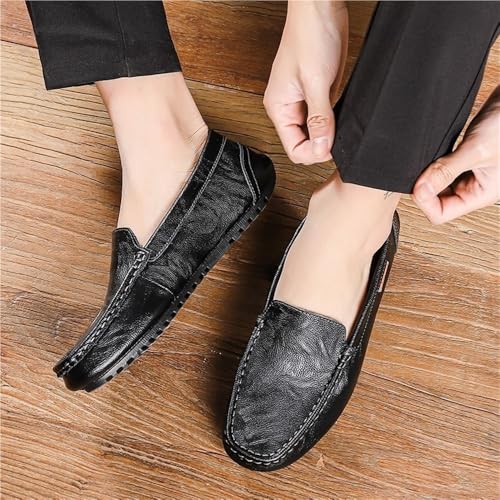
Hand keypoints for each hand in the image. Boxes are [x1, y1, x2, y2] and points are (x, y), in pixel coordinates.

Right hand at [264, 1, 347, 164]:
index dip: (313, 153)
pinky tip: (339, 116)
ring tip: (338, 126)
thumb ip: (320, 119)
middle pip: (303, 144)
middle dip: (320, 145)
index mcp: (279, 107)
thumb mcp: (316, 83)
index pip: (293, 148)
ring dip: (327, 135)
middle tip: (337, 139)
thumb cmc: (310, 36)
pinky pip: (322, 119)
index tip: (331, 148)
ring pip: (314, 133)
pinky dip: (331, 122)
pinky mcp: (315, 94)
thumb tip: (321, 148)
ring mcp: (301, 102)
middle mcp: (288, 108)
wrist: (321, 9)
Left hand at [413, 86, 499, 223]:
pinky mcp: (463, 157)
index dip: (425, 202)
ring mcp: (468, 172)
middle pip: (436, 200)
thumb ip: (447, 171)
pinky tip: (431, 152)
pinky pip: (440, 167)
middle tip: (419, 171)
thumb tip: (420, 190)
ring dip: (427, 175)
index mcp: (480, 194)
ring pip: (437, 183)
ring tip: (427, 160)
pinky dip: (431, 163)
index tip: (419, 184)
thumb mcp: (476, 151)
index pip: (441, 213)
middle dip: (424, 188)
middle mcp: (473, 186)